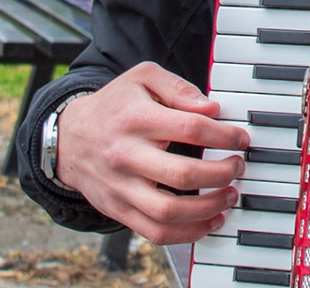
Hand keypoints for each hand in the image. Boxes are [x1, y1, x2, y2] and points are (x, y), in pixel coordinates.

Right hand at [55, 62, 249, 244]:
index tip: (241, 138)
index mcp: (137, 119)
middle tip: (238, 166)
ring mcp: (121, 188)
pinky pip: (153, 232)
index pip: (190, 128)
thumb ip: (179, 88)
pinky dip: (186, 233)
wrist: (68, 138)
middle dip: (221, 173)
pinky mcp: (118, 210)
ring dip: (207, 208)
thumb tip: (210, 109)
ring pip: (168, 212)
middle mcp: (127, 157)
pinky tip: (209, 222)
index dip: (223, 135)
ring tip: (230, 195)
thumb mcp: (144, 77)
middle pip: (182, 175)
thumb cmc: (115, 104)